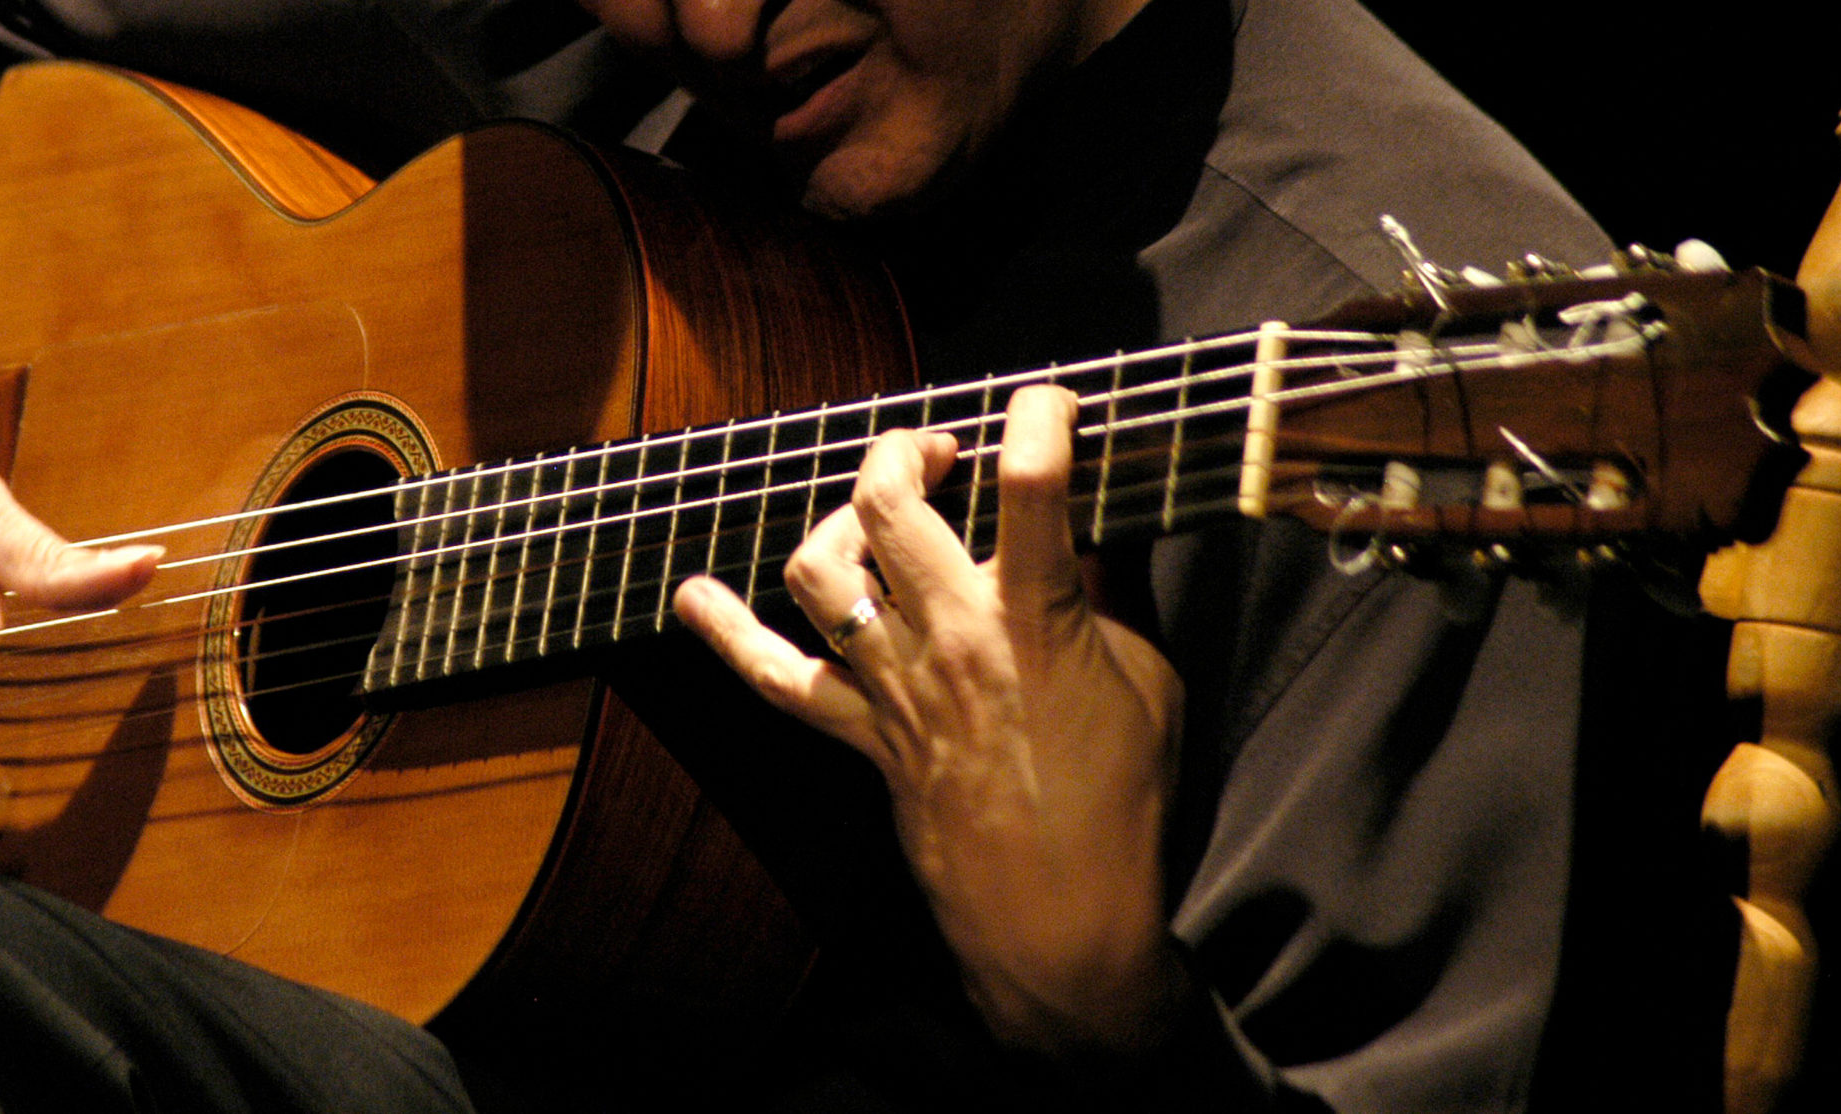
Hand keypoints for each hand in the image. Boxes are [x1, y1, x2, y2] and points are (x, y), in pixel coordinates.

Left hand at [673, 385, 1186, 1053]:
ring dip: (838, 520)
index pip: (1033, 483)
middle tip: (942, 452)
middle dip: (908, 449)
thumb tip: (1083, 539)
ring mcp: (893, 684)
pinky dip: (728, 636)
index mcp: (1035, 619)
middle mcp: (949, 637)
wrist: (1061, 917)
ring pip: (818, 569)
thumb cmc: (1120, 804)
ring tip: (874, 514)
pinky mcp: (862, 732)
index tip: (1048, 400)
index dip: (1040, 415)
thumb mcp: (1149, 681)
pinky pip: (775, 679)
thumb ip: (1105, 600)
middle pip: (888, 502)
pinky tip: (691, 599)